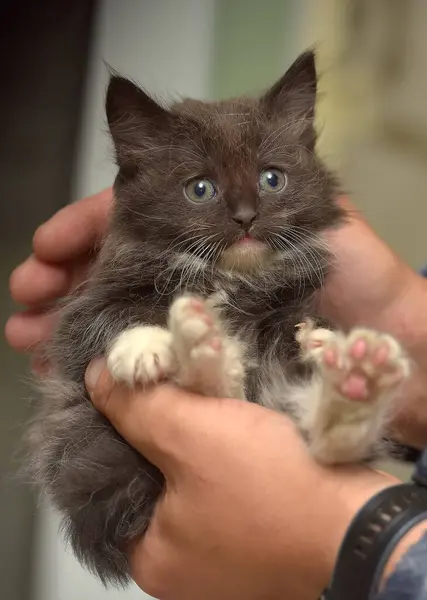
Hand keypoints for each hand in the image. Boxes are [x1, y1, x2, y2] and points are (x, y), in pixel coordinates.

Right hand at [5, 191, 426, 443]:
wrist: (388, 341)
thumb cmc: (356, 274)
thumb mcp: (307, 211)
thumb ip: (249, 191)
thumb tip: (188, 186)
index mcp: (211, 222)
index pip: (133, 214)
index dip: (85, 227)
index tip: (47, 246)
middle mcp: (196, 266)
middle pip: (114, 265)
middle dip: (65, 278)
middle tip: (26, 299)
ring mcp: (197, 313)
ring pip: (120, 310)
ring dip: (71, 320)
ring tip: (28, 338)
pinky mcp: (204, 355)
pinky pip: (145, 354)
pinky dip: (108, 360)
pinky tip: (70, 368)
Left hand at [85, 361, 394, 599]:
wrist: (363, 523)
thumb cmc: (272, 488)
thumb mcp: (192, 435)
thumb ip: (136, 406)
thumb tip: (94, 377)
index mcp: (151, 555)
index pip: (112, 479)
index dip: (118, 426)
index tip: (130, 387)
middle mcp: (183, 564)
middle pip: (157, 478)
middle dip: (163, 430)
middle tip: (168, 384)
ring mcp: (224, 555)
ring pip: (197, 479)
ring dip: (200, 437)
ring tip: (199, 395)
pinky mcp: (259, 538)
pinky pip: (228, 488)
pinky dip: (226, 455)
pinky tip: (232, 423)